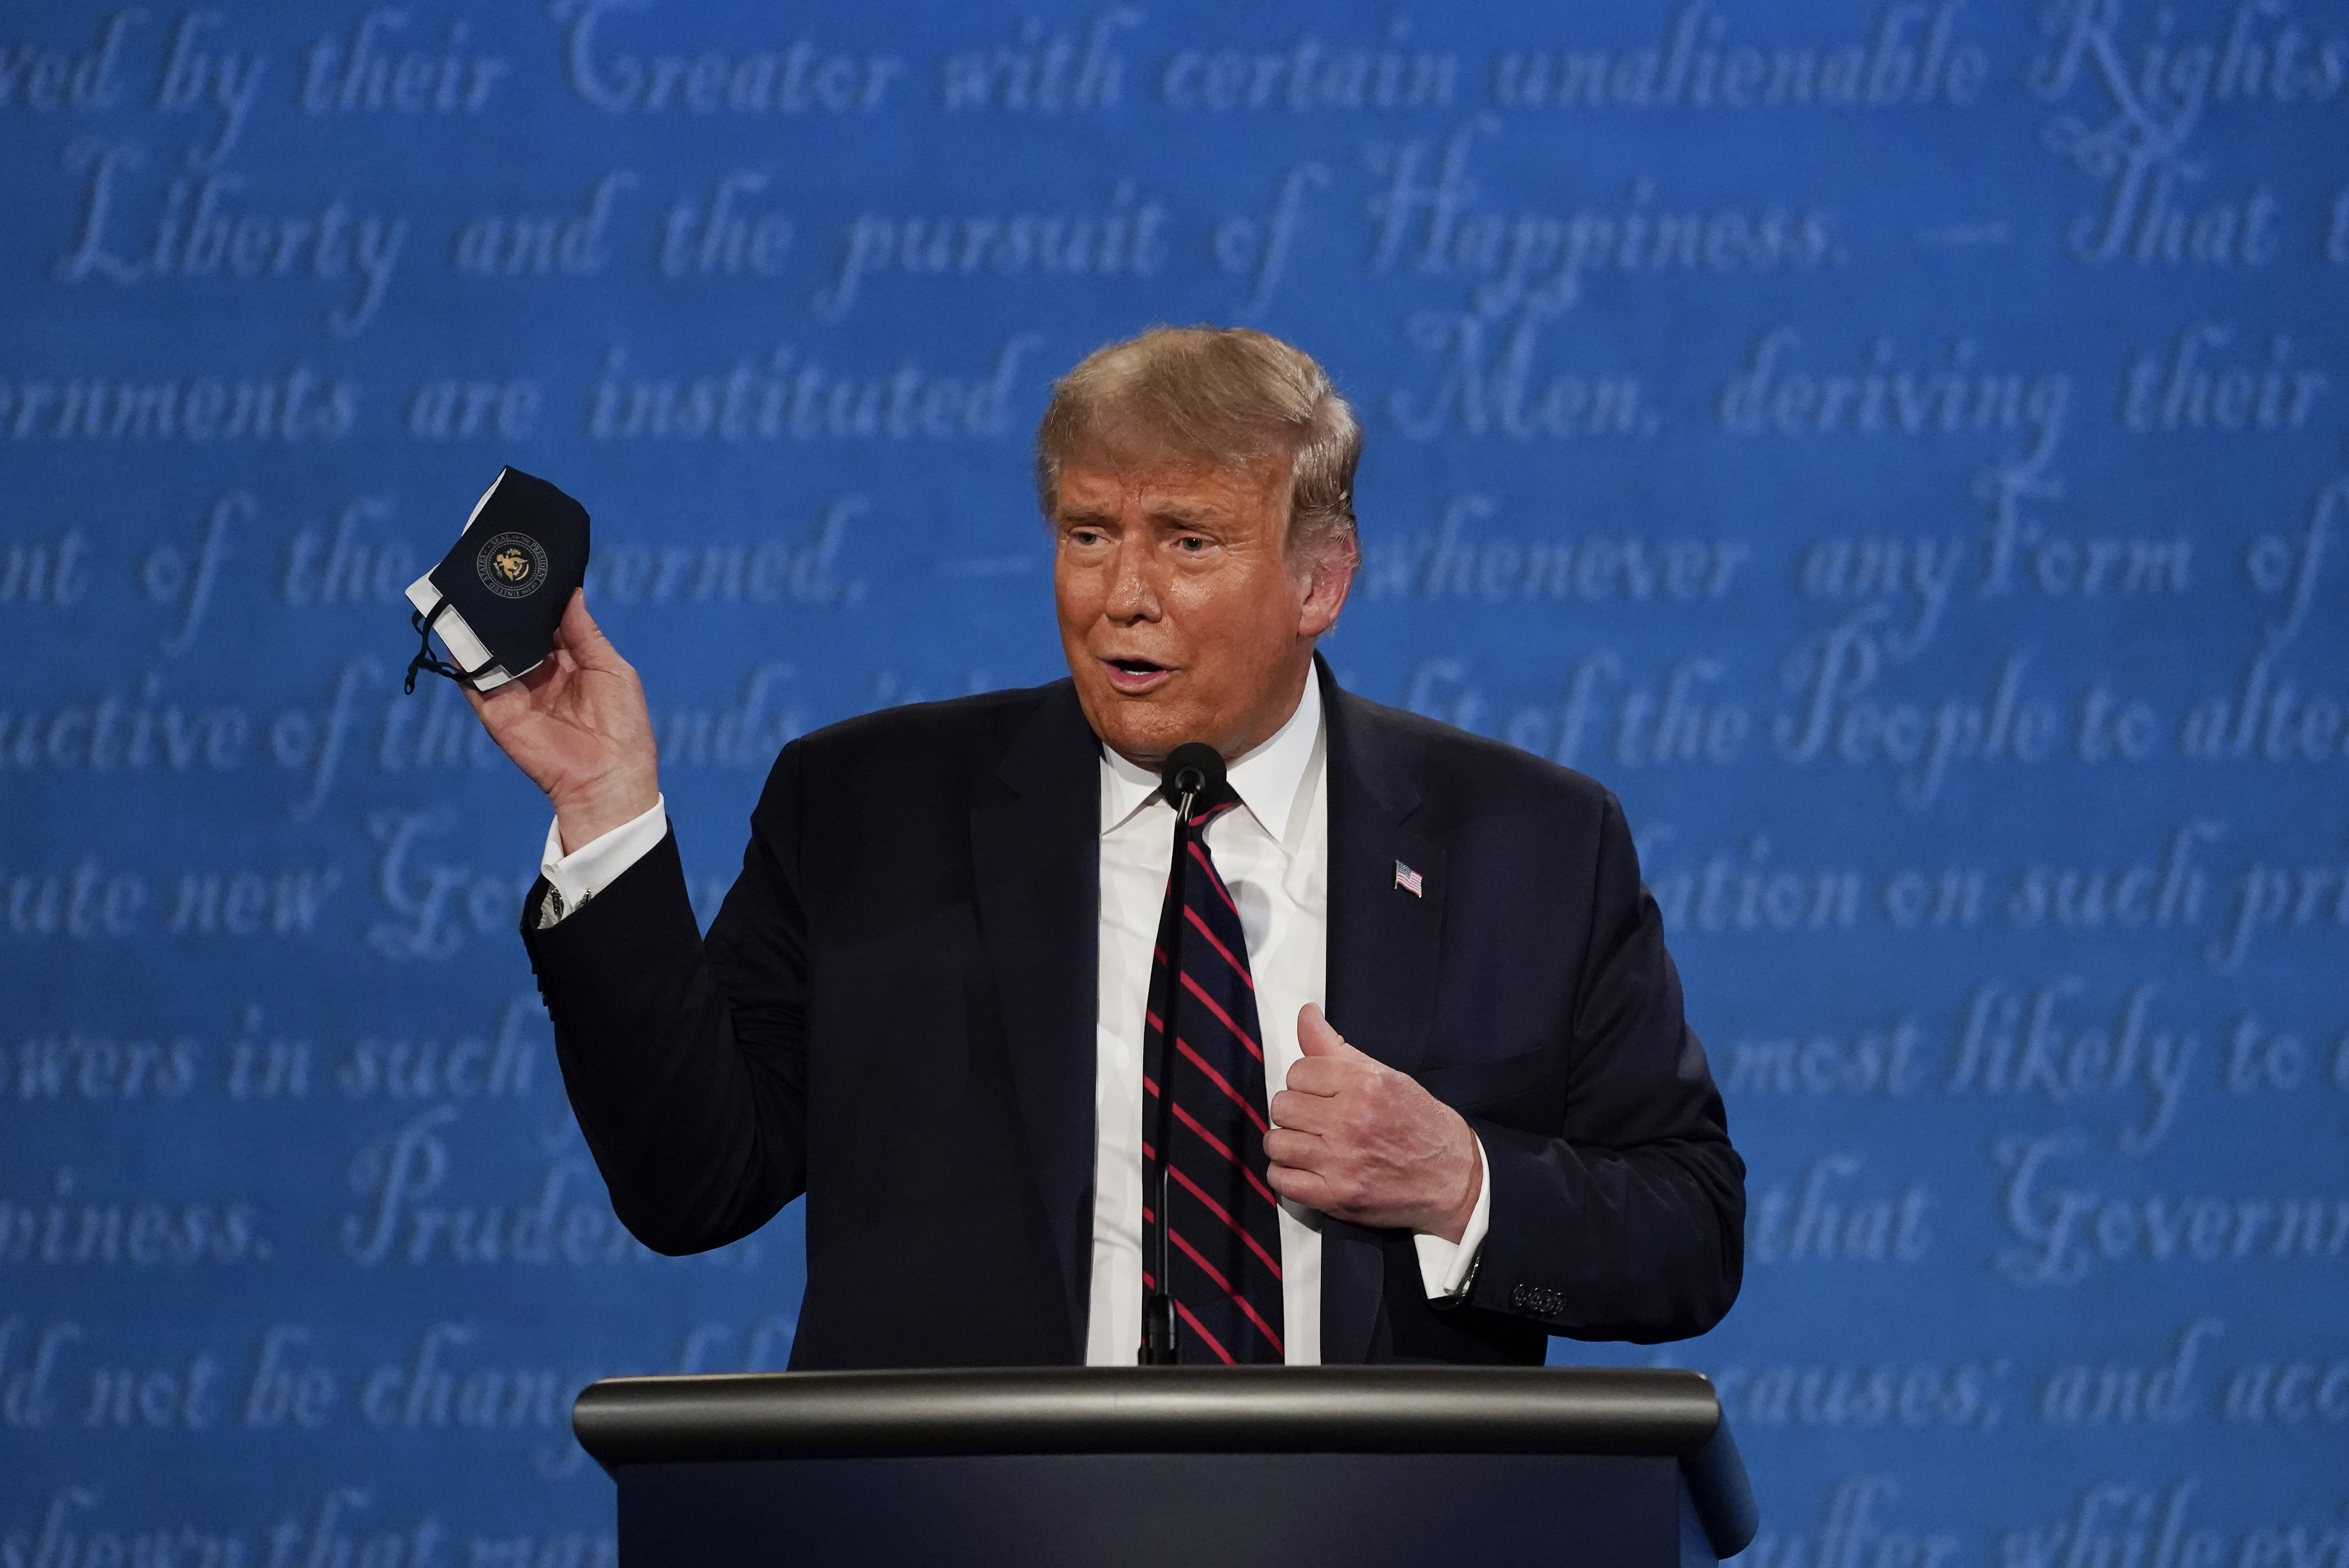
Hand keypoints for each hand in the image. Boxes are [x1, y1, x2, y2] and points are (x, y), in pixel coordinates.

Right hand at [464, 589, 659, 850]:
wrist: (608, 777)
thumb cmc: (623, 726)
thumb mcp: (610, 668)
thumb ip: (584, 632)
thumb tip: (570, 592)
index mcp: (568, 663)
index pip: (545, 623)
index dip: (537, 598)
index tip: (528, 566)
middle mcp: (538, 675)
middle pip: (515, 633)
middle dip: (507, 606)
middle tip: (496, 568)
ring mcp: (514, 692)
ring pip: (491, 651)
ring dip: (482, 624)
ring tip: (473, 589)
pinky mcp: (496, 711)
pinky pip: (473, 680)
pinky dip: (463, 656)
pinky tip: (457, 628)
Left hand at [1264, 1004, 1481, 1239]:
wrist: (1452, 1177)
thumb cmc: (1420, 1123)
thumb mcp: (1385, 1076)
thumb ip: (1337, 1047)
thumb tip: (1306, 1013)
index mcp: (1364, 1086)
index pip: (1298, 1071)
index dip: (1307, 1082)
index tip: (1322, 1094)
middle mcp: (1351, 1122)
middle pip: (1283, 1106)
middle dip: (1296, 1111)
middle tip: (1317, 1119)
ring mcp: (1341, 1162)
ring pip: (1276, 1142)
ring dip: (1288, 1143)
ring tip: (1310, 1143)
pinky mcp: (1336, 1196)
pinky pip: (1281, 1180)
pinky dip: (1287, 1175)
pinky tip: (1306, 1168)